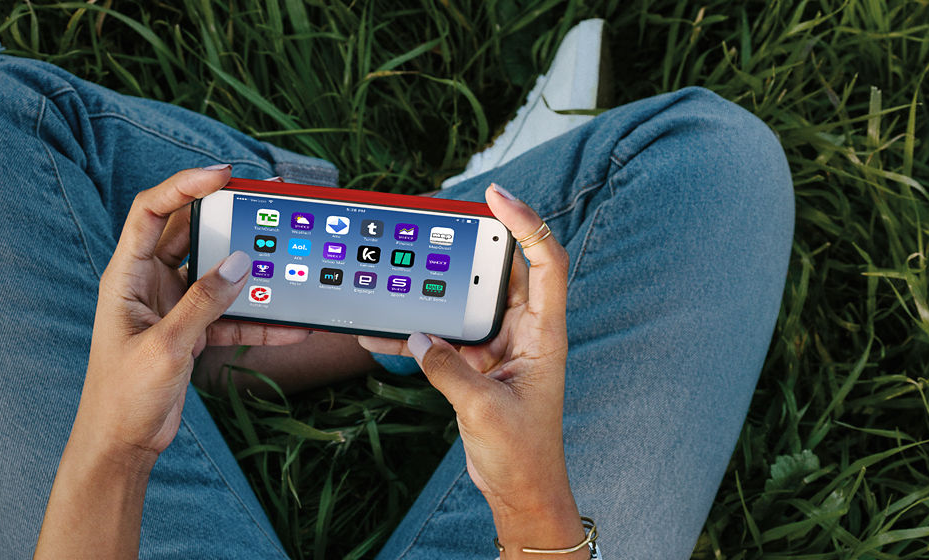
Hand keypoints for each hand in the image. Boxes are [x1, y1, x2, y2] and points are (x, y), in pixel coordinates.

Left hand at [80, 165, 310, 455]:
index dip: (183, 185)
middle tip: (264, 207)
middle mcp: (147, 283)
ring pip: (215, 272)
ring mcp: (171, 306)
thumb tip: (241, 263)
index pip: (151, 211)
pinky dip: (256, 318)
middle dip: (226, 219)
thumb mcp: (166, 346)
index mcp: (125, 276)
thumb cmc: (123, 396)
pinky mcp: (190, 331)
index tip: (222, 174)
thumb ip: (204, 304)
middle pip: (190, 233)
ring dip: (247, 270)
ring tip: (283, 260)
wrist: (121, 445)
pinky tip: (288, 323)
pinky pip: (229, 313)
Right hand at [359, 184, 585, 555]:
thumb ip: (448, 368)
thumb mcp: (482, 409)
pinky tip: (383, 332)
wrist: (519, 490)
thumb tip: (418, 337)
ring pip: (468, 300)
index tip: (497, 196)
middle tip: (438, 220)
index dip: (527, 223)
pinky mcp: (476, 365)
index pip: (545, 262)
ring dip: (437, 288)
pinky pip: (444, 337)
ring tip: (405, 267)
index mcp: (545, 334)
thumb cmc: (521, 453)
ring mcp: (500, 347)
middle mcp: (526, 332)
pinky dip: (416, 333)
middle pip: (503, 270)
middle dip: (472, 244)